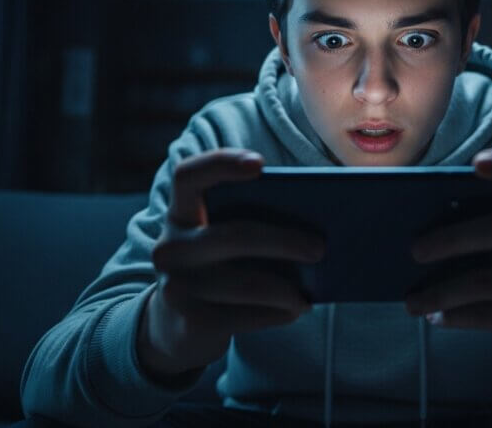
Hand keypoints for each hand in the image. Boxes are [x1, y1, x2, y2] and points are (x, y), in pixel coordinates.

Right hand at [137, 148, 324, 379]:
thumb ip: (251, 221)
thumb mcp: (220, 240)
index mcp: (181, 213)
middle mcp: (171, 247)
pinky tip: (297, 309)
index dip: (220, 164)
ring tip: (311, 291)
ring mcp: (175, 286)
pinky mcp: (190, 321)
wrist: (178, 327)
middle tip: (320, 248)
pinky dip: (277, 313)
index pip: (188, 176)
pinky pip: (245, 316)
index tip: (260, 165)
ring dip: (287, 289)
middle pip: (235, 236)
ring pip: (246, 284)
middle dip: (284, 241)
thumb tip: (315, 222)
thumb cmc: (218, 269)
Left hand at [404, 146, 491, 393]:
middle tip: (414, 250)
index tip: (476, 164)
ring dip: (441, 290)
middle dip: (451, 238)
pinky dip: (454, 315)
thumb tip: (419, 228)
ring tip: (411, 302)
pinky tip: (434, 317)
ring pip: (488, 281)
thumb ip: (484, 226)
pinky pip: (489, 314)